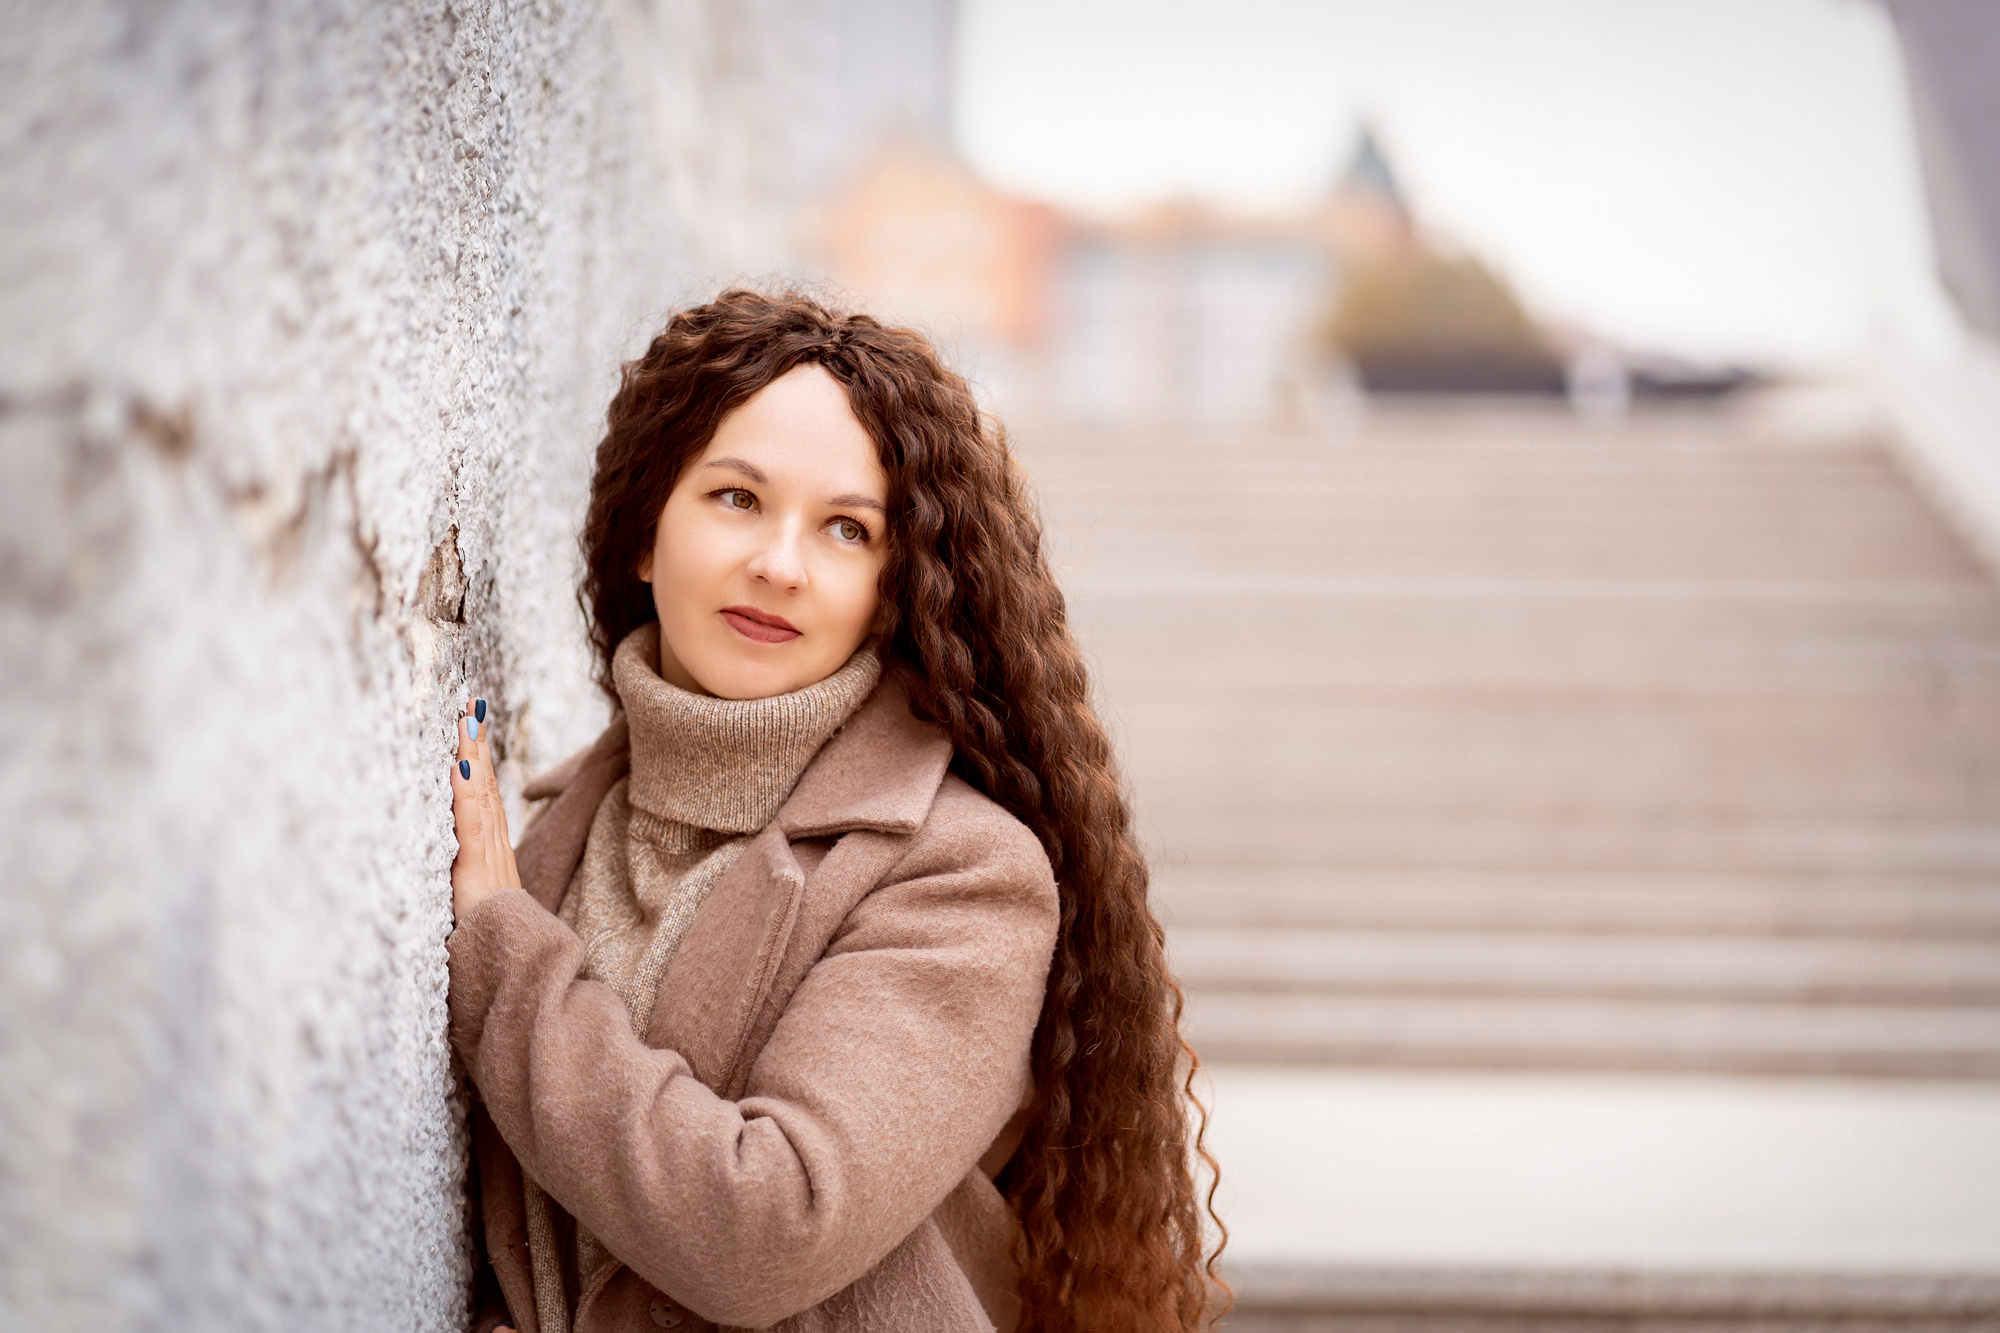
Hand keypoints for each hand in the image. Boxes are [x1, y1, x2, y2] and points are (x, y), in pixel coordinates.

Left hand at [450, 697, 522, 920]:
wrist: (510, 958)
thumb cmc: (488, 932)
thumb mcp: (476, 897)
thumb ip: (468, 874)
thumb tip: (452, 855)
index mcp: (491, 849)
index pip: (485, 794)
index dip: (480, 758)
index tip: (473, 724)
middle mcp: (493, 844)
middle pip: (486, 784)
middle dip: (478, 743)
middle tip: (471, 705)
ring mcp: (487, 854)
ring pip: (481, 795)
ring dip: (474, 755)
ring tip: (466, 722)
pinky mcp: (476, 868)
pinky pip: (471, 824)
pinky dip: (467, 793)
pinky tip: (461, 766)